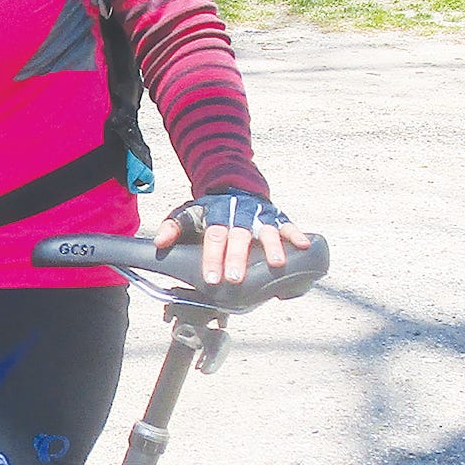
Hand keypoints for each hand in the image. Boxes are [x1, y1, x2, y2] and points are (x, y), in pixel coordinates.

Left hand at [153, 192, 311, 286]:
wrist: (233, 186)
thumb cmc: (210, 210)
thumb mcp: (187, 215)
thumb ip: (173, 228)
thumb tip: (159, 243)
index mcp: (217, 215)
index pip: (213, 236)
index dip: (213, 257)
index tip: (211, 278)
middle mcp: (239, 215)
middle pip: (238, 236)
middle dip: (238, 257)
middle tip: (236, 278)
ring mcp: (260, 215)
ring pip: (266, 230)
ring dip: (272, 246)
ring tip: (277, 264)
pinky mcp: (277, 217)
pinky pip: (288, 225)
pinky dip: (296, 234)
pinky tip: (305, 245)